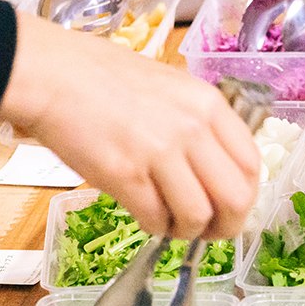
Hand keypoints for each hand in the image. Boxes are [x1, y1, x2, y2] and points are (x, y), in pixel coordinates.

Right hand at [0, 14, 260, 238]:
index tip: (230, 208)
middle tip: (208, 230)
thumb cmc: (106, 78)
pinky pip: (156, 219)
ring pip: (198, 216)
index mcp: (209, 104)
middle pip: (236, 197)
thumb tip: (214, 170)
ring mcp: (160, 152)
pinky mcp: (125, 175)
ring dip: (186, 230)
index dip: (245, 196)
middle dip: (226, 225)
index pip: (251, 164)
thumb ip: (198, 124)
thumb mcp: (171, 88)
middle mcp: (192, 128)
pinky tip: (145, 216)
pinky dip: (155, 227)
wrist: (53, 75)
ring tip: (170, 223)